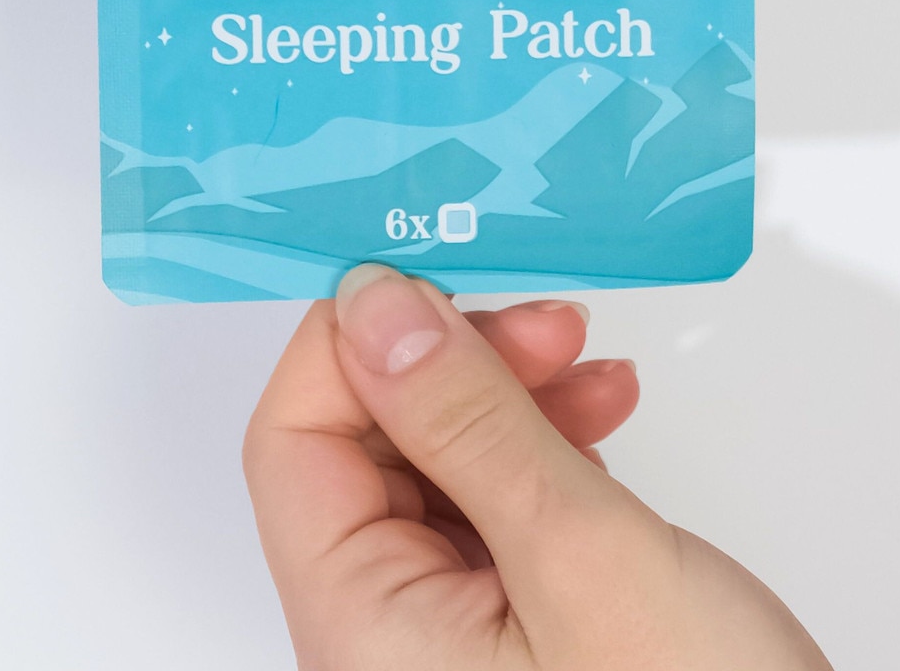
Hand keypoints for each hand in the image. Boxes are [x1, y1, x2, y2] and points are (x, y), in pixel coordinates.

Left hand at [245, 265, 830, 670]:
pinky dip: (544, 443)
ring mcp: (451, 639)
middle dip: (451, 358)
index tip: (435, 265)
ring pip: (437, 466)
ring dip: (508, 392)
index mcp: (362, 631)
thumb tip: (377, 304)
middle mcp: (387, 637)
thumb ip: (469, 420)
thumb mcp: (578, 551)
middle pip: (365, 446)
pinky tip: (603, 418)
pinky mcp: (516, 633)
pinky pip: (493, 508)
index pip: (296, 443)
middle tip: (547, 315)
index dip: (353, 342)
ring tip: (591, 362)